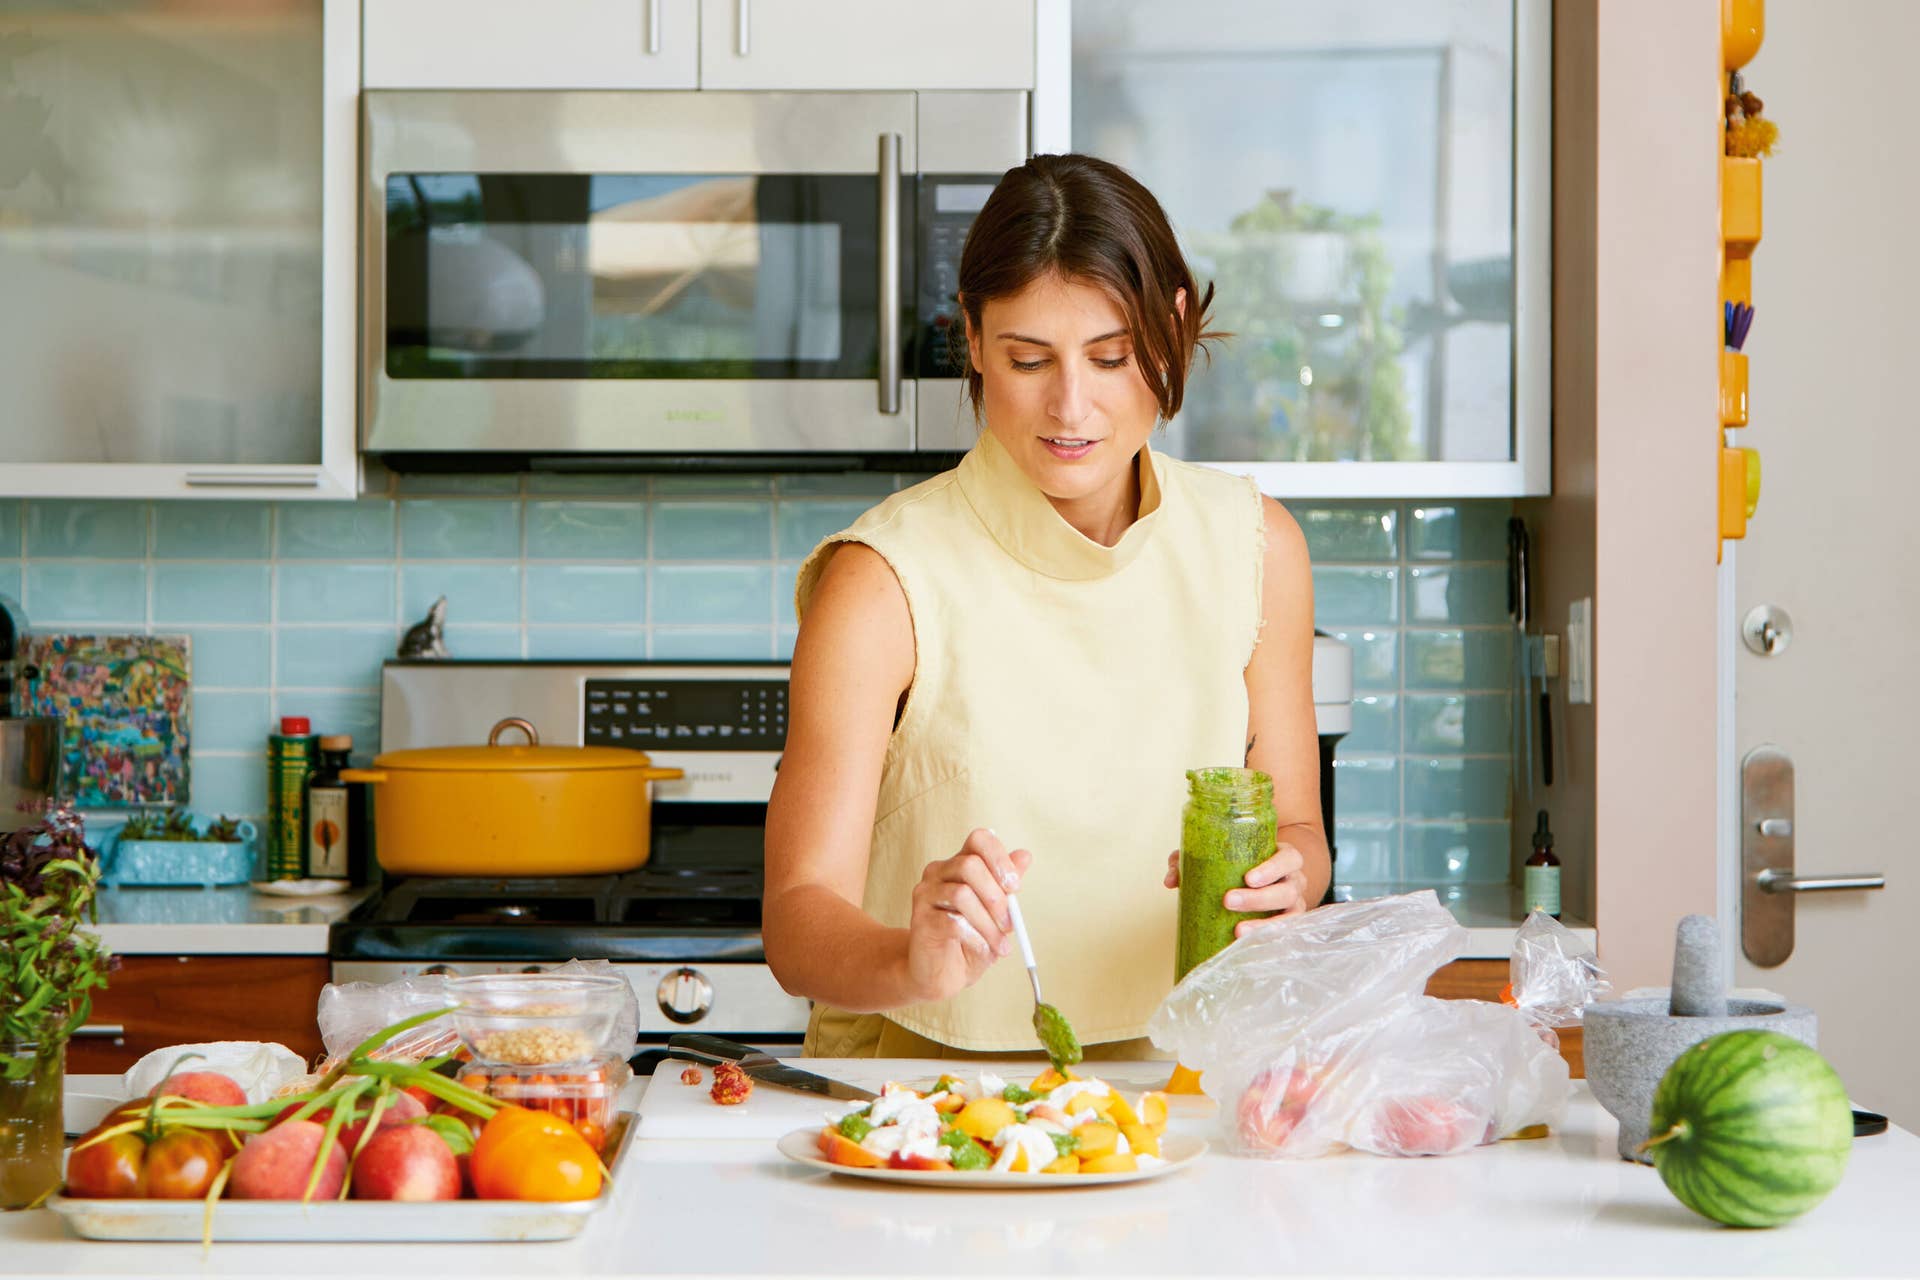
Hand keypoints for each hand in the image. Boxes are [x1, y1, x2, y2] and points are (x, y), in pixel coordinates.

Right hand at [905, 828, 1032, 1003]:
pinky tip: (983, 950)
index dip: (1000, 858)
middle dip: (997, 897)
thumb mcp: (994, 912)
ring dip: (988, 923)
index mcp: (959, 863)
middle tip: (1011, 924)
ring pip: (962, 894)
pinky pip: (952, 922)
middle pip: (970, 864)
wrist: (941, 973)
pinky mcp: (920, 920)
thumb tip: (1024, 855)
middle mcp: (938, 872)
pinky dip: (976, 938)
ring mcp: (925, 894)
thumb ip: (1006, 885)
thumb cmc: (970, 939)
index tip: (1015, 886)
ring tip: (1000, 945)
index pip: (979, 839)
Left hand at [1163, 844, 1309, 937]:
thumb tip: (1171, 880)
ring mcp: (1294, 904)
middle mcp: (1294, 881)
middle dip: (1259, 898)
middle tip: (1229, 901)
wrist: (1263, 880)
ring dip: (1264, 923)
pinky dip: (1268, 939)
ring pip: (1290, 915)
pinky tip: (1247, 945)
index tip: (1248, 878)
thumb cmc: (1240, 863)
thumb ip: (1191, 860)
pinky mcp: (1288, 924)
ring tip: (1237, 931)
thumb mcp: (1218, 855)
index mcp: (1283, 858)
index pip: (1289, 858)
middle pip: (1288, 889)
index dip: (1272, 868)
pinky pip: (1286, 935)